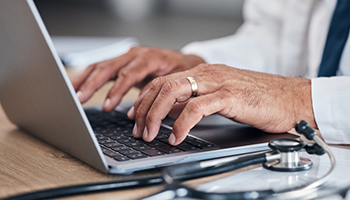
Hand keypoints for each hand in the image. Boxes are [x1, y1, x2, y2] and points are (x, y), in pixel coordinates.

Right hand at [72, 46, 204, 110]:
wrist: (182, 61)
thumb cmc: (180, 72)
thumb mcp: (174, 83)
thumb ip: (156, 95)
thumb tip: (136, 113)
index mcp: (150, 57)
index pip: (129, 73)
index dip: (117, 90)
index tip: (107, 106)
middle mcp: (135, 54)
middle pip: (109, 67)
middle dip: (92, 84)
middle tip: (78, 99)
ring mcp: (126, 57)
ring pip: (100, 66)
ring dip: (84, 81)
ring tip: (71, 95)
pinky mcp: (120, 62)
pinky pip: (100, 68)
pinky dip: (87, 78)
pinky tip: (77, 88)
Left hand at [128, 64, 316, 144]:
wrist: (292, 98)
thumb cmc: (260, 99)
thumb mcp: (222, 96)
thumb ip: (199, 100)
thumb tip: (176, 114)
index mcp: (204, 72)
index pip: (164, 80)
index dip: (145, 97)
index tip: (136, 114)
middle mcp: (208, 74)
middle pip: (163, 85)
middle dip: (145, 108)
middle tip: (138, 128)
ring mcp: (218, 83)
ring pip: (174, 92)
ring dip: (156, 115)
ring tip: (150, 133)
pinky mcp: (230, 96)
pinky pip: (196, 108)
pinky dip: (180, 124)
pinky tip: (175, 136)